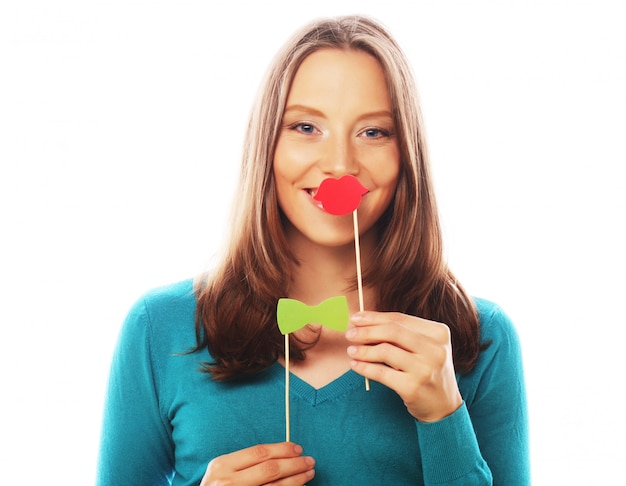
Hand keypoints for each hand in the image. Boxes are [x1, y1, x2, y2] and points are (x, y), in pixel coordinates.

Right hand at [200, 442, 314, 485]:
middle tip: (309, 461)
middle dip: (294, 464)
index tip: (297, 448)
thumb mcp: (221, 472)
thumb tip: (279, 455)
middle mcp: (228, 482)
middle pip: (270, 469)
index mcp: (222, 465)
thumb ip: (243, 463)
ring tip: (308, 474)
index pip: (259, 452)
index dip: (282, 449)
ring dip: (296, 480)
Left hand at [346, 311, 462, 421]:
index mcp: (439, 333)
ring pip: (385, 351)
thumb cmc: (427, 370)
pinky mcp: (413, 387)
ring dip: (363, 350)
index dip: (375, 317)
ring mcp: (425, 369)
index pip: (400, 319)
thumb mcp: (425, 348)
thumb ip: (402, 333)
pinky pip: (381, 373)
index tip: (356, 318)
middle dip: (366, 331)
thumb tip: (364, 322)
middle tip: (349, 334)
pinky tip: (355, 365)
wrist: (443, 406)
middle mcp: (435, 349)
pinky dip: (365, 367)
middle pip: (392, 332)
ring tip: (351, 350)